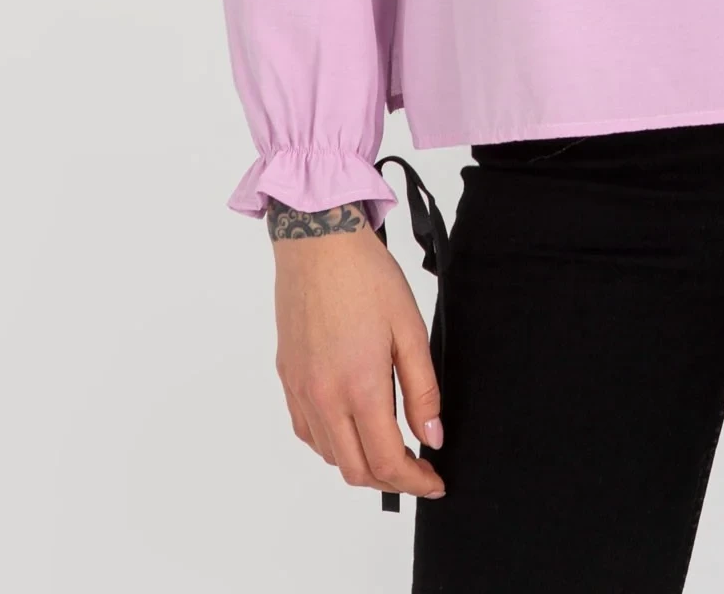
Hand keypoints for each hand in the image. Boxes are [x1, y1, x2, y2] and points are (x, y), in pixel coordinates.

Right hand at [268, 198, 446, 498]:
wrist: (317, 240)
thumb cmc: (366, 276)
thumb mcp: (410, 328)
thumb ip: (422, 389)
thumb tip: (432, 437)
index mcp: (359, 386)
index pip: (387, 462)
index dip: (415, 482)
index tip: (435, 481)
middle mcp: (324, 396)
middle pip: (355, 471)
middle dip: (391, 482)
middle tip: (417, 470)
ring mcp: (301, 389)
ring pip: (329, 455)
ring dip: (361, 463)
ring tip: (389, 446)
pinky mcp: (288, 377)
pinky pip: (307, 431)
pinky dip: (332, 444)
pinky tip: (352, 425)